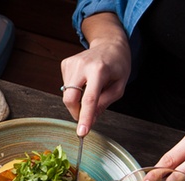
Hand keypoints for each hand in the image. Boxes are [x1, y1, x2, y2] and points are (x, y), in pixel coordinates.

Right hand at [60, 13, 130, 136]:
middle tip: (86, 115)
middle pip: (70, 98)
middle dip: (76, 112)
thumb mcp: (119, 86)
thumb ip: (104, 103)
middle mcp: (83, 65)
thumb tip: (90, 119)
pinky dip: (74, 89)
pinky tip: (84, 81)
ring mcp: (72, 63)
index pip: (89, 99)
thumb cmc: (117, 65)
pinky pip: (65, 86)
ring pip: (67, 94)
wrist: (109, 43)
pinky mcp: (65, 64)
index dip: (84, 117)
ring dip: (77, 98)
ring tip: (91, 87)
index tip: (81, 132)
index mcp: (99, 70)